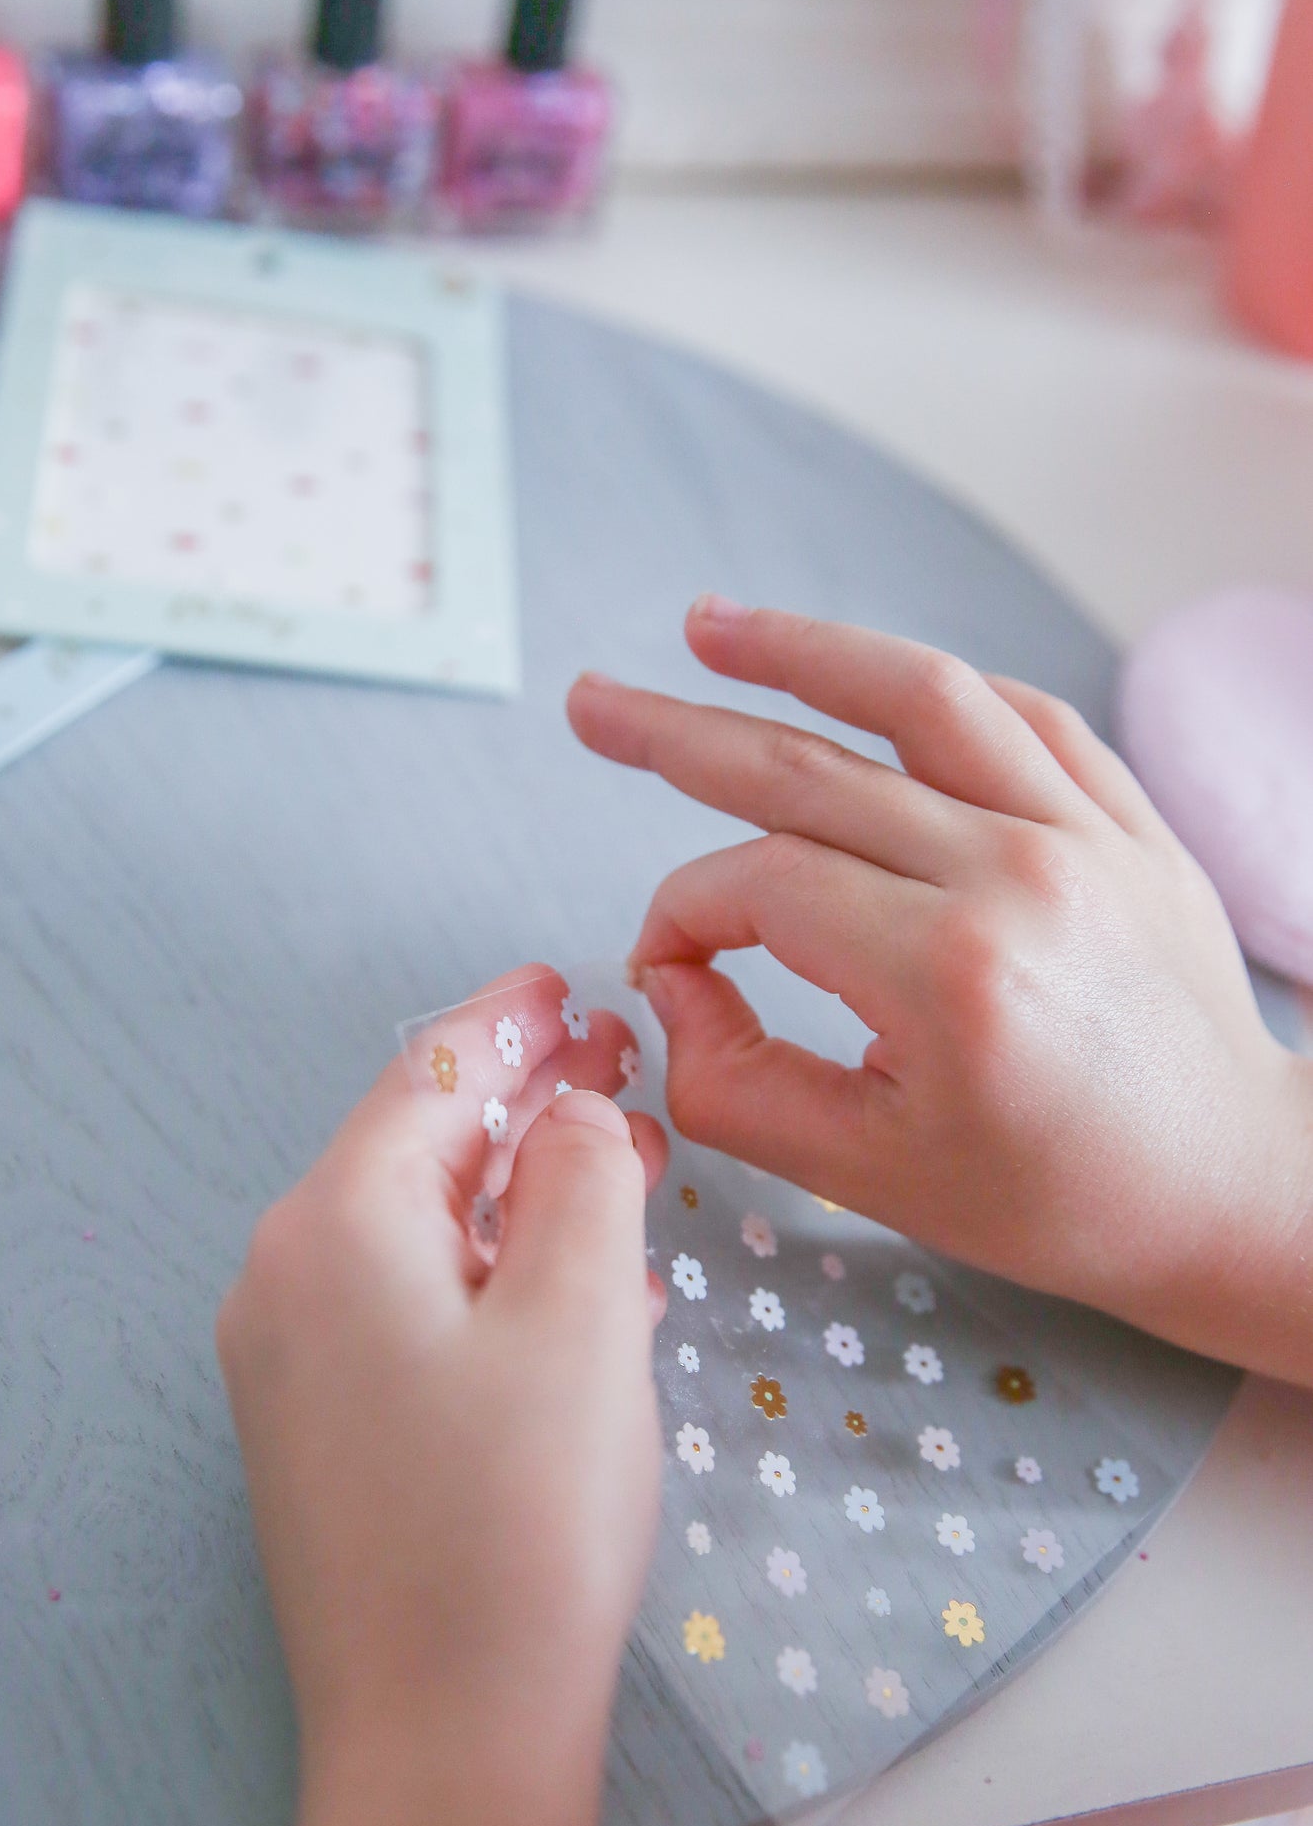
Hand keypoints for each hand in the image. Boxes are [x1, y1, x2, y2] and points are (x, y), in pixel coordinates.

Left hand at [218, 967, 664, 1825]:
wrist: (443, 1742)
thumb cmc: (521, 1515)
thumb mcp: (578, 1313)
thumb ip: (582, 1175)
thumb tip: (571, 1115)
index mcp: (333, 1226)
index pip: (427, 1079)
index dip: (509, 1024)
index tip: (569, 985)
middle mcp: (288, 1281)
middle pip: (417, 1153)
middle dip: (523, 1104)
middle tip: (616, 1064)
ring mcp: (295, 1367)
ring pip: (423, 1235)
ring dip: (522, 1191)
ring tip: (622, 1158)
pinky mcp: (325, 1439)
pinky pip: (415, 1310)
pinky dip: (497, 1273)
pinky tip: (578, 1280)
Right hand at [569, 599, 1312, 1383]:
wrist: (1233, 1188)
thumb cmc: (1061, 1199)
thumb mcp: (872, 1177)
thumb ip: (738, 1082)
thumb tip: (675, 979)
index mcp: (949, 971)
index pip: (760, 884)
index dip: (681, 913)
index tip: (665, 963)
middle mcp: (1015, 873)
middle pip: (810, 767)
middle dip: (678, 733)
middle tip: (593, 703)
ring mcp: (1084, 831)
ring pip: (919, 697)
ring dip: (800, 651)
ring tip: (709, 627)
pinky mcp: (1129, 820)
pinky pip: (1021, 716)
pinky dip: (935, 689)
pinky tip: (867, 677)